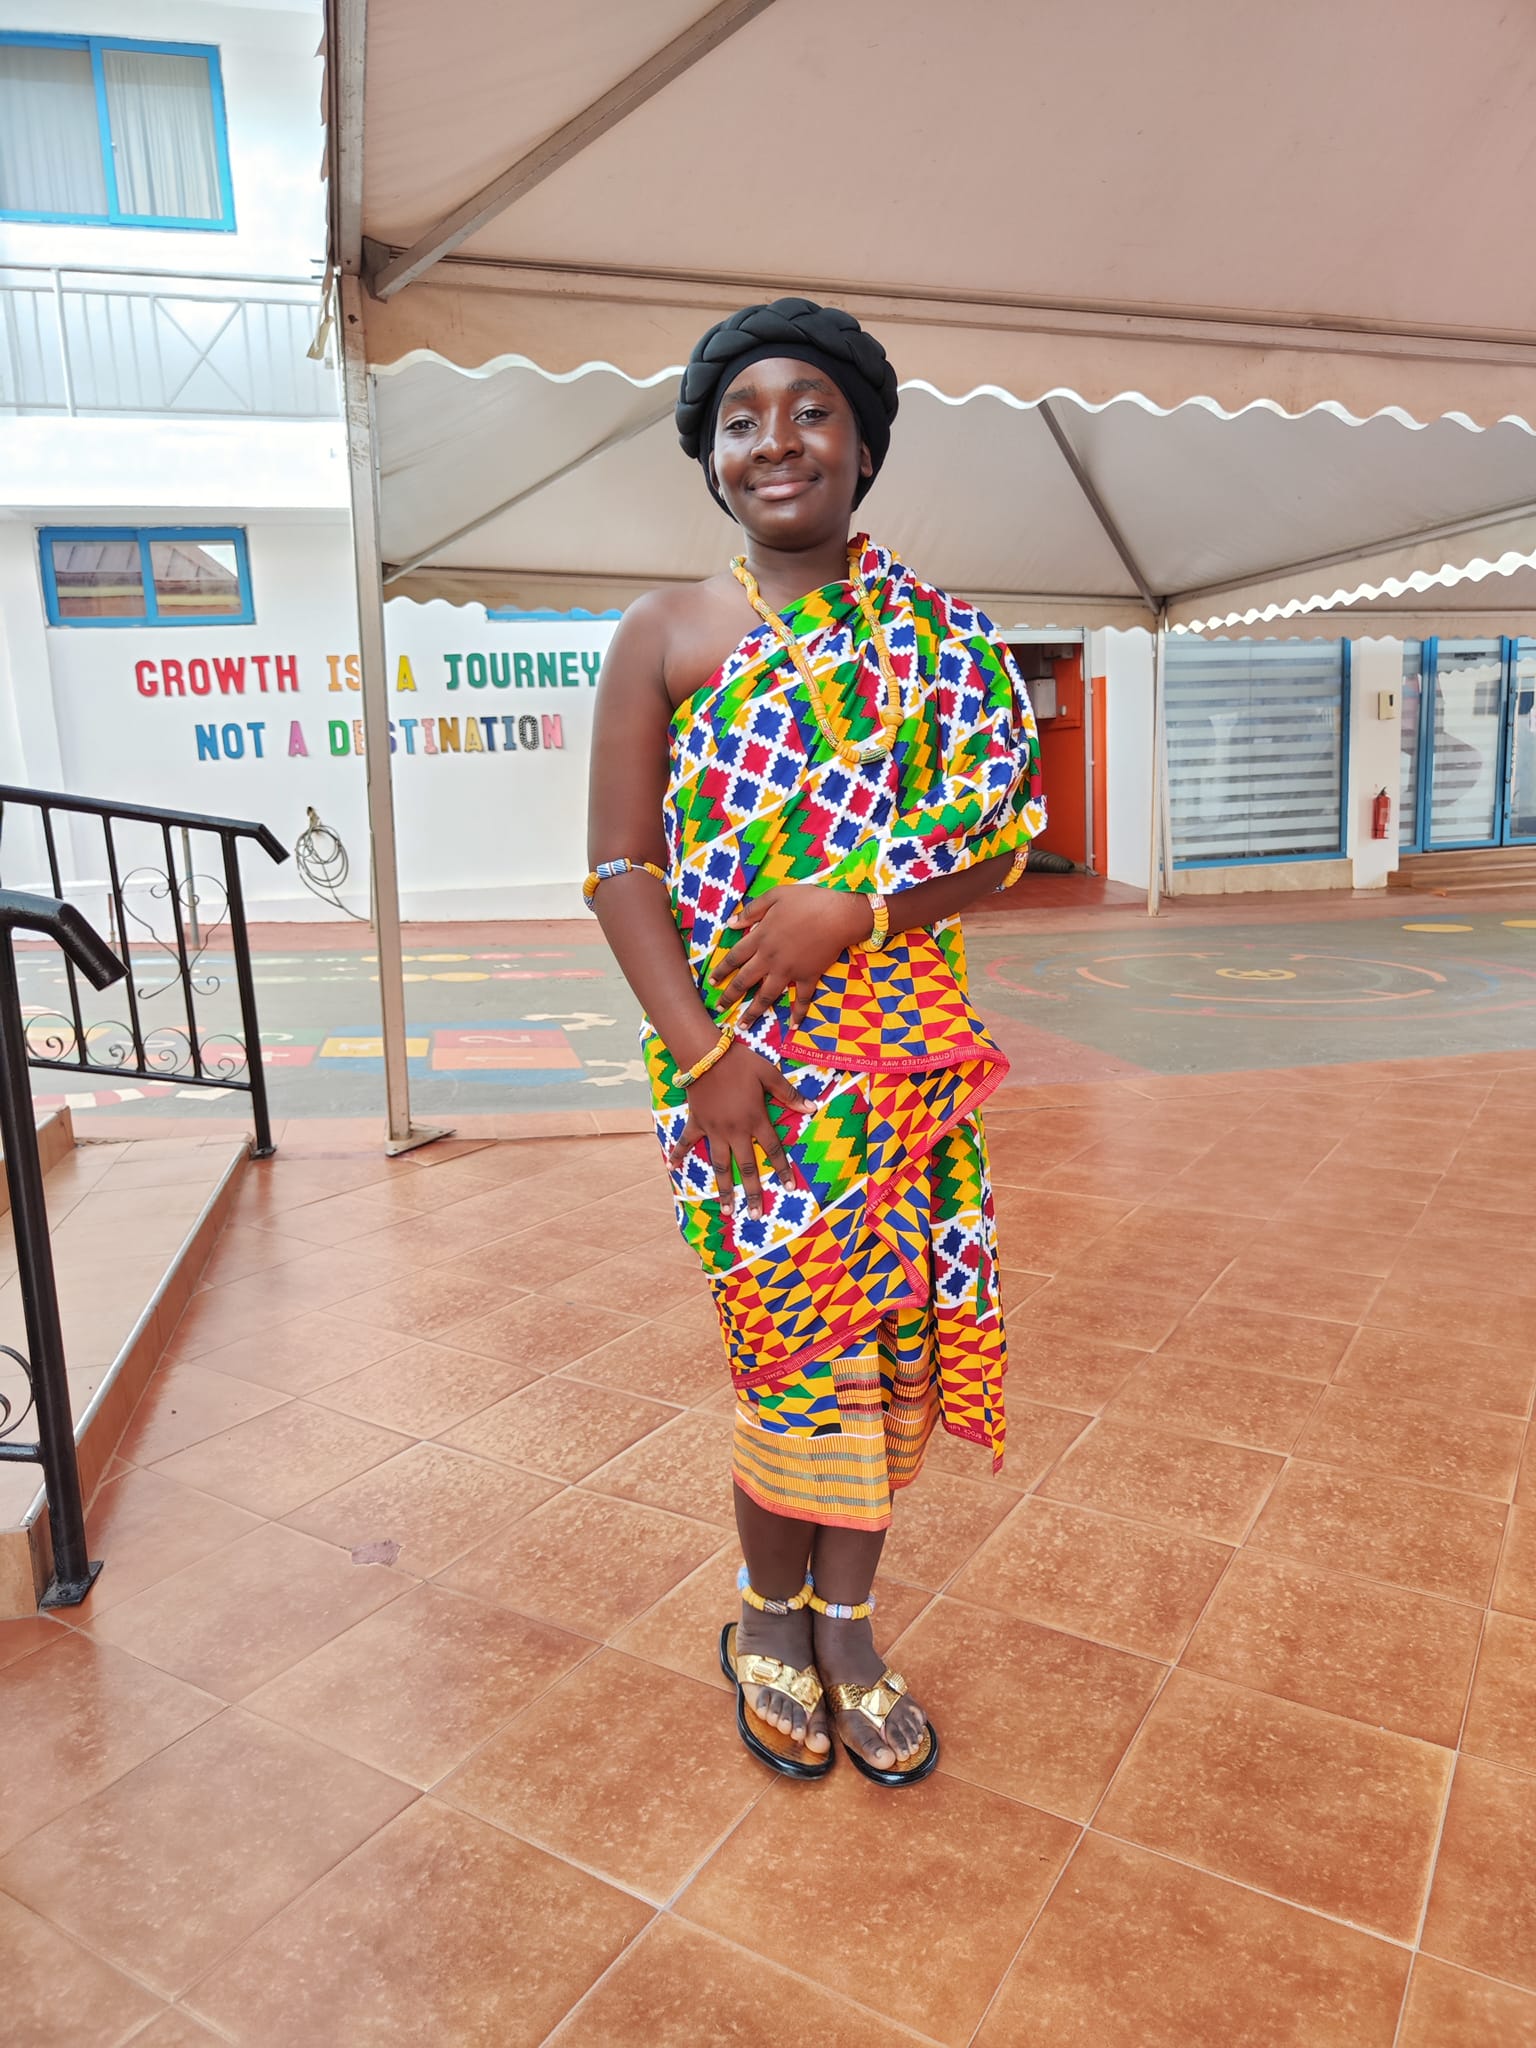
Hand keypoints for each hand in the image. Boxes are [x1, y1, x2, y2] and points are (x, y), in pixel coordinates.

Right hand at [668, 1041, 809, 1218]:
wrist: (705, 1054)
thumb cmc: (740, 1062)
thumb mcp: (769, 1074)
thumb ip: (788, 1094)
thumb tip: (811, 1108)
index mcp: (755, 1120)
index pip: (773, 1150)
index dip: (782, 1169)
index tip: (789, 1187)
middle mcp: (736, 1131)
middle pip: (747, 1167)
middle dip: (752, 1193)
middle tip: (755, 1215)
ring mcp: (714, 1130)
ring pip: (720, 1165)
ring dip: (724, 1189)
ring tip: (727, 1209)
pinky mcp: (697, 1122)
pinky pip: (687, 1142)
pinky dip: (678, 1154)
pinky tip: (672, 1168)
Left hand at [713, 885, 872, 1028]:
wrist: (838, 914)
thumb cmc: (807, 900)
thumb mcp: (775, 896)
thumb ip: (751, 910)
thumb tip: (730, 924)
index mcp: (760, 938)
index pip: (734, 957)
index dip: (722, 970)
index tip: (711, 982)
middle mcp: (770, 958)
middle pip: (744, 981)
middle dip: (730, 996)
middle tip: (719, 1008)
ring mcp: (789, 970)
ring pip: (766, 995)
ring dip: (753, 1012)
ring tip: (742, 1026)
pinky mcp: (808, 976)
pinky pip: (802, 998)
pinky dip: (798, 1013)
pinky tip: (793, 1026)